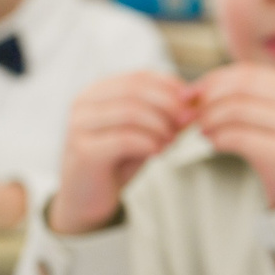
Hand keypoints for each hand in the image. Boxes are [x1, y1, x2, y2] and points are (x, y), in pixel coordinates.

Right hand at [49, 72, 194, 235]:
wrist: (87, 198)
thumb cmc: (116, 162)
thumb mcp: (145, 132)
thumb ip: (166, 116)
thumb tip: (195, 102)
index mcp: (97, 91)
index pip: (139, 76)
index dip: (170, 87)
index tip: (191, 105)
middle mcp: (83, 103)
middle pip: (136, 91)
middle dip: (168, 107)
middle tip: (185, 125)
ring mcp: (79, 125)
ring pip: (131, 112)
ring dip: (160, 127)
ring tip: (171, 142)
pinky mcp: (83, 150)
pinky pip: (124, 139)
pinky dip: (148, 144)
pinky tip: (157, 153)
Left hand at [193, 63, 274, 208]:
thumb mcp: (274, 116)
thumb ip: (245, 98)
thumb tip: (197, 89)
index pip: (245, 72)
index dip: (212, 80)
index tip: (189, 95)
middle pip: (238, 87)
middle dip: (207, 99)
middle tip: (191, 115)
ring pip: (235, 110)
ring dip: (210, 120)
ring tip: (204, 131)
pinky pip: (238, 137)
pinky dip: (218, 139)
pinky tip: (215, 143)